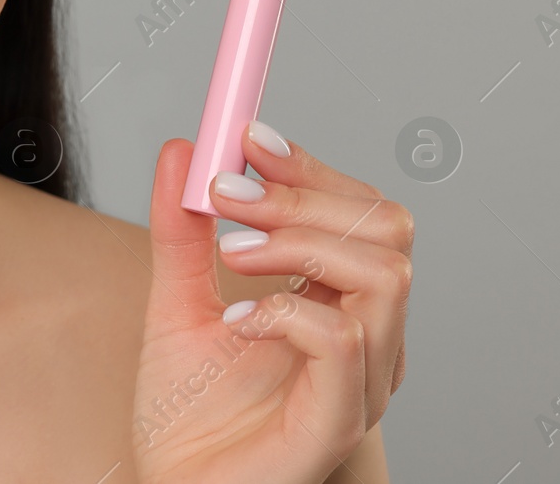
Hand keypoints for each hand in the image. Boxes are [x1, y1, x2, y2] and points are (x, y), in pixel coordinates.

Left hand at [130, 124, 412, 483]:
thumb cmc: (188, 412)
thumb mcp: (173, 299)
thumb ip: (178, 229)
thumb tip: (182, 150)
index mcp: (337, 301)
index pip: (360, 209)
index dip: (310, 165)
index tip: (246, 138)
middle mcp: (365, 335)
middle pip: (386, 228)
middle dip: (303, 194)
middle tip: (226, 197)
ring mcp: (360, 380)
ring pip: (382, 275)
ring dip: (300, 243)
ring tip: (234, 255)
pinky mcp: (338, 420)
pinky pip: (344, 342)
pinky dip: (286, 310)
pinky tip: (237, 317)